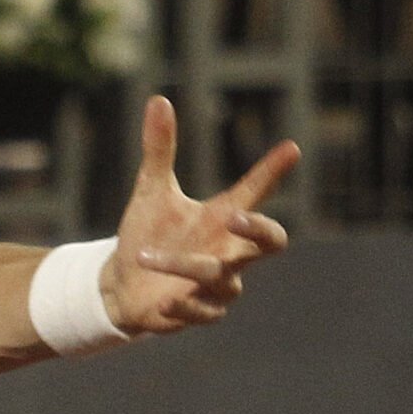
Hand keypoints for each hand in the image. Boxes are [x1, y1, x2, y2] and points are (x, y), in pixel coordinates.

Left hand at [104, 95, 297, 335]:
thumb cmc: (147, 235)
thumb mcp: (151, 190)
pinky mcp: (198, 312)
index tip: (291, 148)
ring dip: (183, 265)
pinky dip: (183, 307)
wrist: (121, 284)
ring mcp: (218, 285)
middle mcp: (230, 251)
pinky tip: (164, 304)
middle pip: (272, 242)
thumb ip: (160, 150)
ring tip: (145, 256)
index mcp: (224, 217)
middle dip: (260, 229)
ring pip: (221, 277)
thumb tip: (158, 100)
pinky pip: (202, 312)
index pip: (257, 191)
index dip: (273, 171)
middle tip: (237, 215)